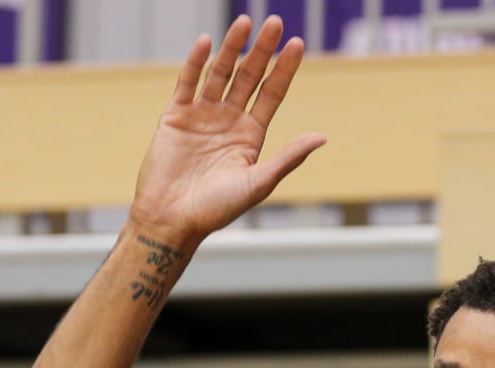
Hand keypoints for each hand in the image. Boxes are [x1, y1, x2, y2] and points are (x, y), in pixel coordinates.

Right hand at [130, 16, 325, 245]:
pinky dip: (196, 63)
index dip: (284, 69)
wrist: (172, 220)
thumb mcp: (258, 183)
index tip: (297, 44)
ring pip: (219, 74)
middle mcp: (228, 121)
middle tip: (275, 21)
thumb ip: (288, 158)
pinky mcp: (176, 116)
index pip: (271, 94)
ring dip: (231, 48)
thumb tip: (322, 138)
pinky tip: (206, 43)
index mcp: (250, 135)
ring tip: (245, 22)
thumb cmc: (216, 210)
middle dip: (262, 50)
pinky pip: (187, 83)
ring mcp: (202, 115)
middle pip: (248, 77)